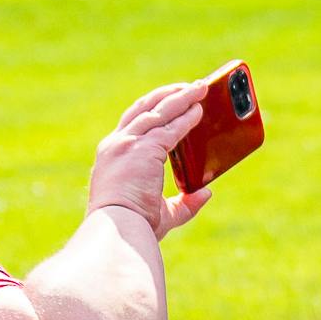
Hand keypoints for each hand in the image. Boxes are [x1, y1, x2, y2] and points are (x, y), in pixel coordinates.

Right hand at [85, 82, 214, 237]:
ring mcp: (128, 144)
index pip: (134, 123)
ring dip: (181, 97)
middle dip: (169, 95)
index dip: (155, 108)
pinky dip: (187, 117)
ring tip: (201, 88)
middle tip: (191, 87)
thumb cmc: (135, 227)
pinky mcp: (143, 149)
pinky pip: (171, 128)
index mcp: (114, 156)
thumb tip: (206, 193)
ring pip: (159, 111)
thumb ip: (184, 202)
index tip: (172, 101)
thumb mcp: (162, 213)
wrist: (119, 232)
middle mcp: (117, 145)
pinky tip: (200, 110)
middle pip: (144, 108)